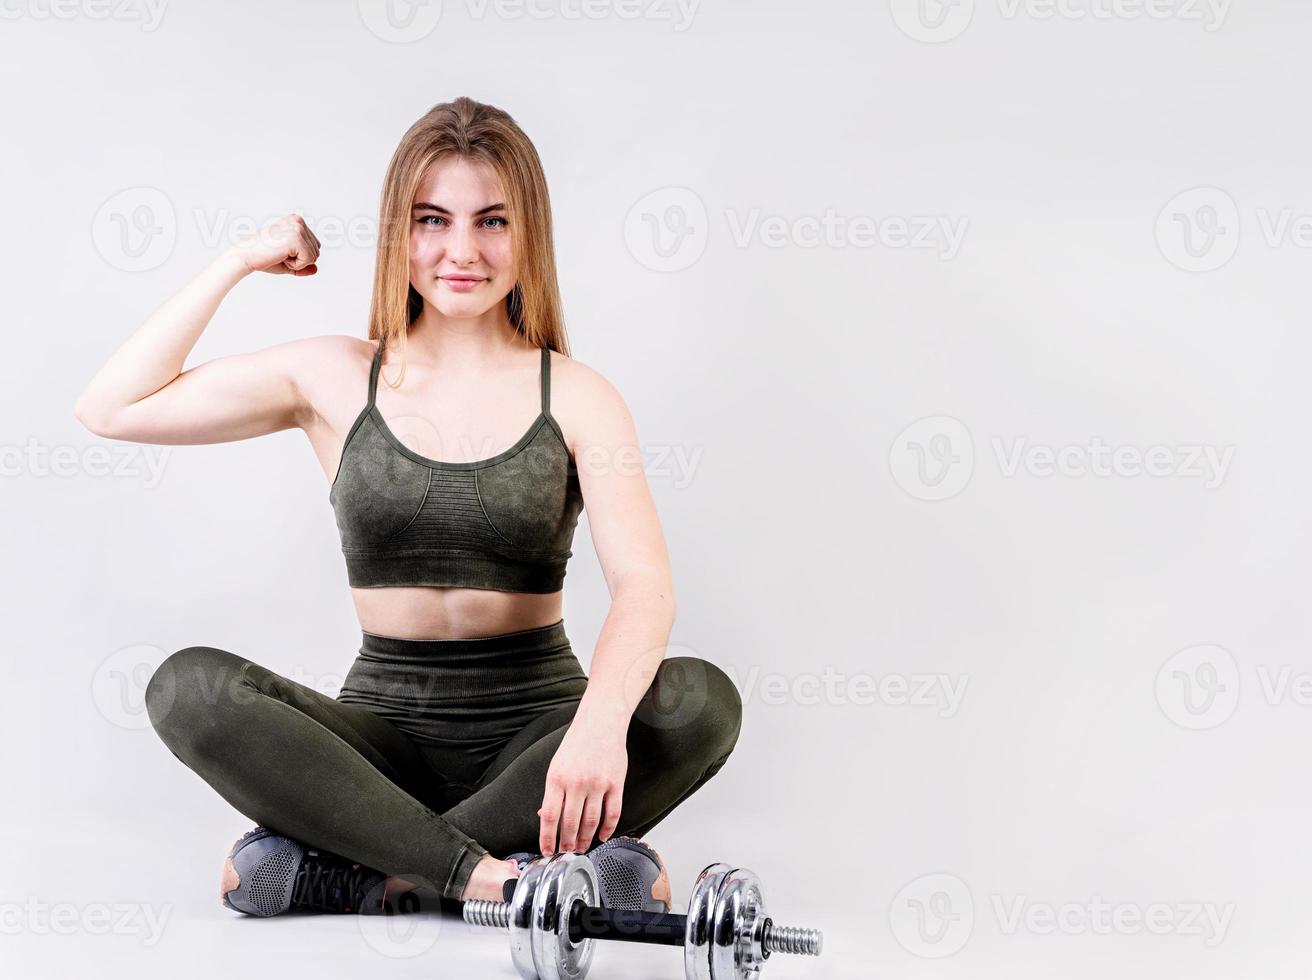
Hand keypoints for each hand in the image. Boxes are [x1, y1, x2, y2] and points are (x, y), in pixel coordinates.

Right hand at [231, 213, 319, 275]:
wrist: (246, 256)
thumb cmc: (264, 257)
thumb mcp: (288, 262)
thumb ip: (304, 265)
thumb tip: (316, 269)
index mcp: (297, 221)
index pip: (315, 246)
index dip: (300, 256)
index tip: (282, 251)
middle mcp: (298, 222)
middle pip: (317, 251)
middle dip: (300, 259)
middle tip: (280, 254)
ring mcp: (298, 229)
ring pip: (314, 257)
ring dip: (297, 262)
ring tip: (280, 254)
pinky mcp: (296, 239)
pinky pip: (309, 260)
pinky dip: (296, 265)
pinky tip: (281, 256)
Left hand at [538, 720, 627, 855]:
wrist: (601, 722)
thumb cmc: (577, 743)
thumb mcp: (556, 765)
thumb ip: (552, 791)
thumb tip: (545, 816)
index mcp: (557, 778)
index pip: (549, 817)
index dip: (547, 838)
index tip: (548, 850)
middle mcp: (577, 782)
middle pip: (570, 824)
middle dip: (567, 844)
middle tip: (566, 852)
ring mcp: (598, 784)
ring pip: (591, 822)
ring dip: (586, 839)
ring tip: (582, 848)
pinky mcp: (616, 783)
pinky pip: (612, 813)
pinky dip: (608, 829)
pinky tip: (602, 836)